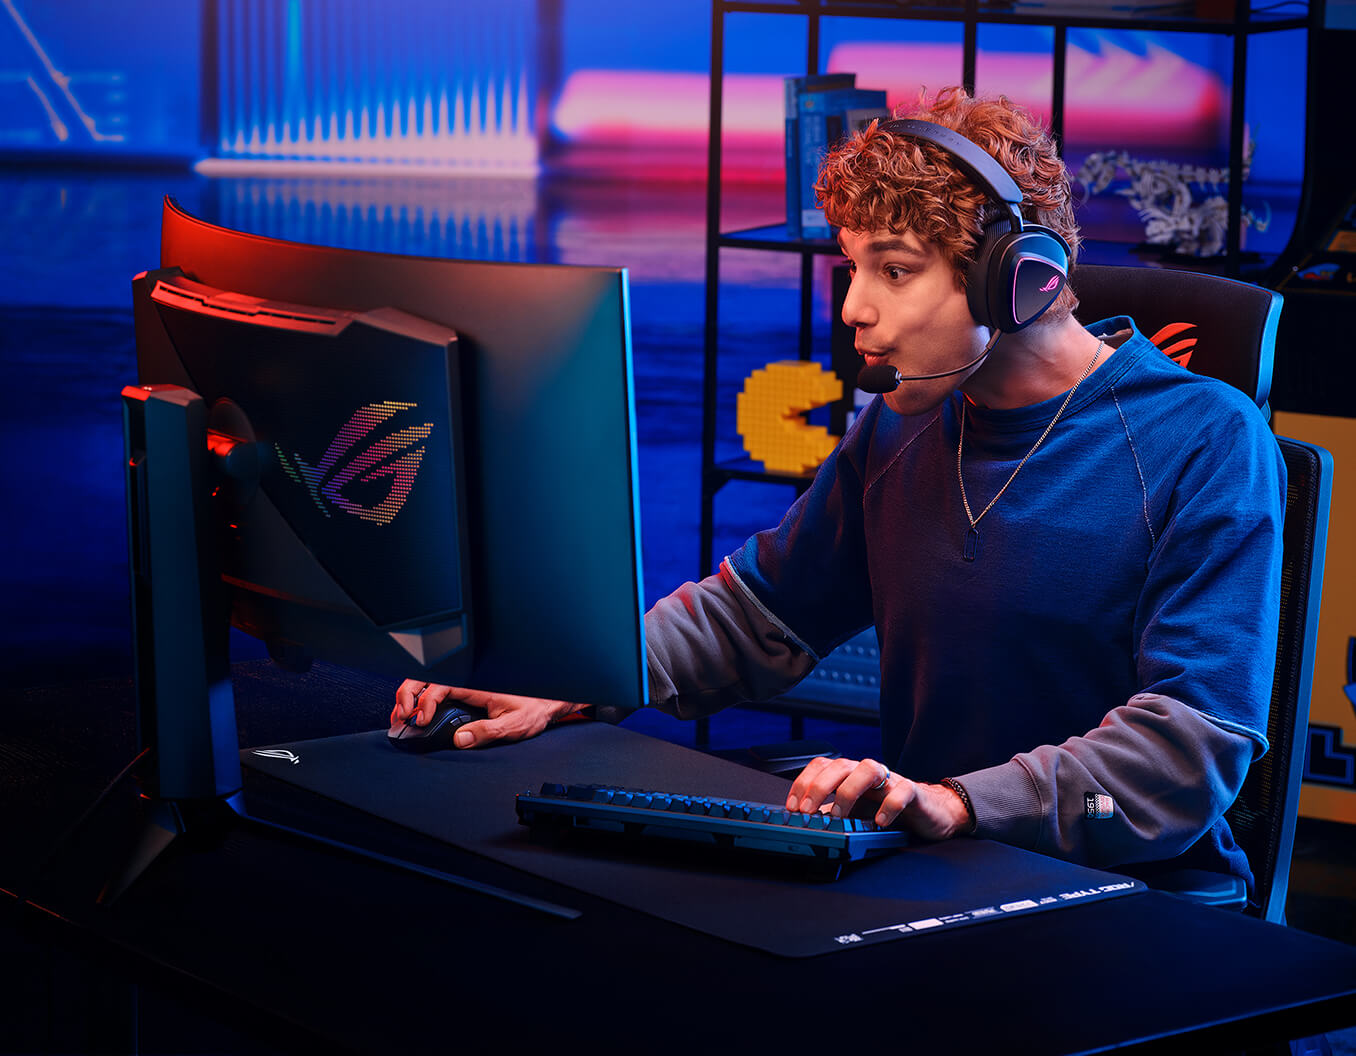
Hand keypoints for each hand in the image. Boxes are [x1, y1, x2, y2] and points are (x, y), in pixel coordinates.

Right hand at [390, 680, 581, 748]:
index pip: (441, 685)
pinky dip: (419, 701)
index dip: (426, 700)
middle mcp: (468, 683)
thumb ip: (487, 732)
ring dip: (410, 697)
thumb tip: (460, 740)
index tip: (421, 719)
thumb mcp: (513, 725)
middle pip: (427, 678)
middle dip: (407, 693)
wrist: (545, 704)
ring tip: (400, 717)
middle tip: (400, 716)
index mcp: (477, 685)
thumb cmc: (533, 710)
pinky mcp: (464, 695)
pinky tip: (413, 716)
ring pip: (428, 684)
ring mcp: (465, 688)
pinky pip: (436, 693)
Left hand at [785, 756, 971, 840]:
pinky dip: (889, 806)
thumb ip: (833, 814)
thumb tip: (804, 825)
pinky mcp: (913, 793)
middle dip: (819, 787)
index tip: (792, 806)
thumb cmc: (888, 811)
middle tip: (807, 812)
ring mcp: (891, 780)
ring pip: (869, 769)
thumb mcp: (855, 814)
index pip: (822, 766)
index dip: (804, 782)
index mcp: (850, 775)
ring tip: (840, 816)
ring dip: (849, 791)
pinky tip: (880, 821)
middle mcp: (868, 773)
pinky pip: (902, 792)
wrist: (930, 813)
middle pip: (840, 765)